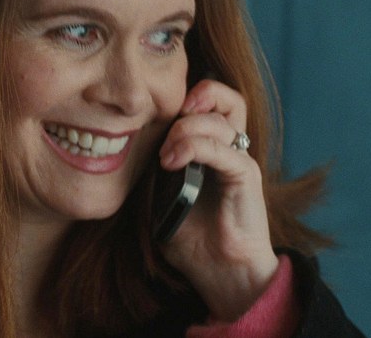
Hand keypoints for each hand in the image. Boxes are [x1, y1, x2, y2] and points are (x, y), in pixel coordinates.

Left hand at [157, 79, 278, 320]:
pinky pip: (223, 148)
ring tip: (164, 154)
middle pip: (224, 97)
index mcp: (211, 151)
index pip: (207, 103)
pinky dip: (195, 147)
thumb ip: (153, 173)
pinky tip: (171, 162)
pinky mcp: (247, 176)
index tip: (154, 112)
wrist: (222, 274)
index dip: (185, 97)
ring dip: (186, 128)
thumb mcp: (161, 200)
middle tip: (167, 116)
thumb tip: (123, 152)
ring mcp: (239, 160)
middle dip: (195, 96)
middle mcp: (229, 150)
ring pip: (221, 118)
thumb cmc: (192, 241)